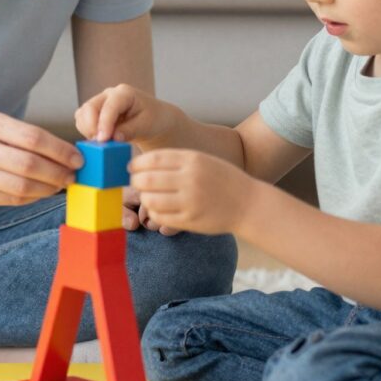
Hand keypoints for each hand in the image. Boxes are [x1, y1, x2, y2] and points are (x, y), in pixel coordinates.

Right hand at [0, 111, 82, 206]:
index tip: (78, 159)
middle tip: (73, 176)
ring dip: (48, 189)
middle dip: (58, 173)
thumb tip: (64, 153)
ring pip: (21, 186)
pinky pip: (10, 200)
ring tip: (60, 186)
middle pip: (29, 164)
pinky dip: (31, 198)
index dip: (60, 151)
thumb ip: (21, 136)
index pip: (33, 138)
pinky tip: (40, 193)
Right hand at [74, 83, 177, 148]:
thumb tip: (113, 138)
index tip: (103, 140)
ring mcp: (100, 102)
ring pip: (82, 114)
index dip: (104, 123)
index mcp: (124, 93)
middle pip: (89, 107)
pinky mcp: (94, 112)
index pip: (109, 106)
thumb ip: (130, 131)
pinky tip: (98, 140)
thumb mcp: (146, 125)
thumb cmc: (153, 119)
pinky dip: (86, 131)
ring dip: (87, 130)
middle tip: (100, 144)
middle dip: (91, 127)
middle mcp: (108, 94)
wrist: (153, 119)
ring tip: (101, 143)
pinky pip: (82, 120)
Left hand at [130, 149, 255, 234]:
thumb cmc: (222, 179)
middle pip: (147, 180)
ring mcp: (190, 202)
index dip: (137, 163)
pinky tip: (157, 208)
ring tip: (147, 196)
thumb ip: (176, 160)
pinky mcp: (190, 221)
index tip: (132, 167)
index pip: (153, 159)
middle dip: (136, 181)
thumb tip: (142, 163)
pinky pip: (160, 217)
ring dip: (144, 198)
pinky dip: (153, 212)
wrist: (249, 204)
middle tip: (136, 183)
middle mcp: (190, 179)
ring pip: (150, 200)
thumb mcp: (202, 160)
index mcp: (192, 160)